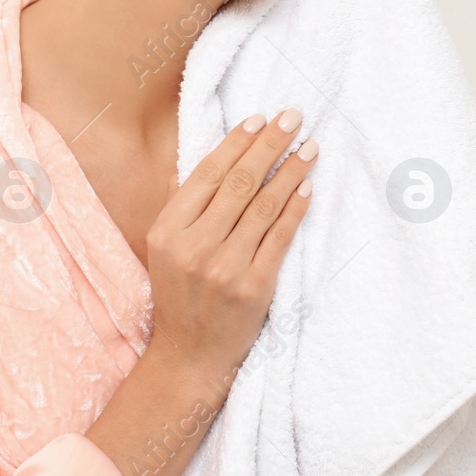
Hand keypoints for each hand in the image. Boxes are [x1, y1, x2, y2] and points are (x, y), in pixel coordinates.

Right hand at [143, 108, 316, 380]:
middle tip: (293, 117)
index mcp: (167, 231)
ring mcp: (225, 268)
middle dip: (270, 145)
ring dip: (291, 170)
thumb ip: (184, 205)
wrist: (190, 358)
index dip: (236, 143)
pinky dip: (296, 209)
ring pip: (264, 206)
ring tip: (310, 147)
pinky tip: (308, 187)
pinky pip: (280, 238)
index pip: (207, 174)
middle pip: (239, 183)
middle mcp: (193, 246)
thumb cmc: (181, 297)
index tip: (260, 118)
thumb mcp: (165, 248)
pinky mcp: (254, 287)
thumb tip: (211, 155)